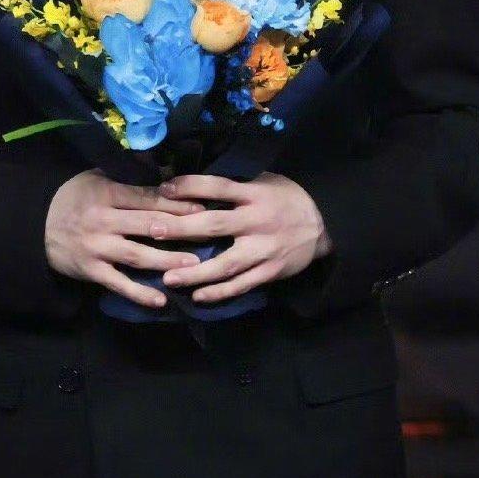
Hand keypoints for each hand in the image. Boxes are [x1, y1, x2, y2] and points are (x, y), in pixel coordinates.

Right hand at [44, 169, 207, 309]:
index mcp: (107, 194)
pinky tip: (161, 300)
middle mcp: (103, 221)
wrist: (35, 225)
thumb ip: (129, 176)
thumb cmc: (74, 198)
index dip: (176, 203)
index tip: (202, 206)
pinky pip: (119, 284)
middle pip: (147, 225)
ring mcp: (97, 248)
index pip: (147, 198)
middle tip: (208, 232)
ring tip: (194, 265)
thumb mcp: (97, 177)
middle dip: (180, 230)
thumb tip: (167, 172)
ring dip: (167, 260)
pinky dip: (140, 293)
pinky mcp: (91, 271)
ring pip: (138, 256)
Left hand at [153, 172, 332, 302]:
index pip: (218, 187)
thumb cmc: (285, 198)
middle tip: (154, 231)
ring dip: (195, 272)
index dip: (191, 186)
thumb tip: (193, 183)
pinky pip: (242, 285)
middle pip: (214, 225)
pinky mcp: (270, 271)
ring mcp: (264, 249)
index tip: (164, 188)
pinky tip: (197, 296)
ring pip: (225, 264)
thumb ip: (235, 184)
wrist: (325, 225)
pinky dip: (219, 292)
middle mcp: (257, 221)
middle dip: (182, 228)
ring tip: (167, 278)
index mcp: (255, 194)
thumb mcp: (264, 181)